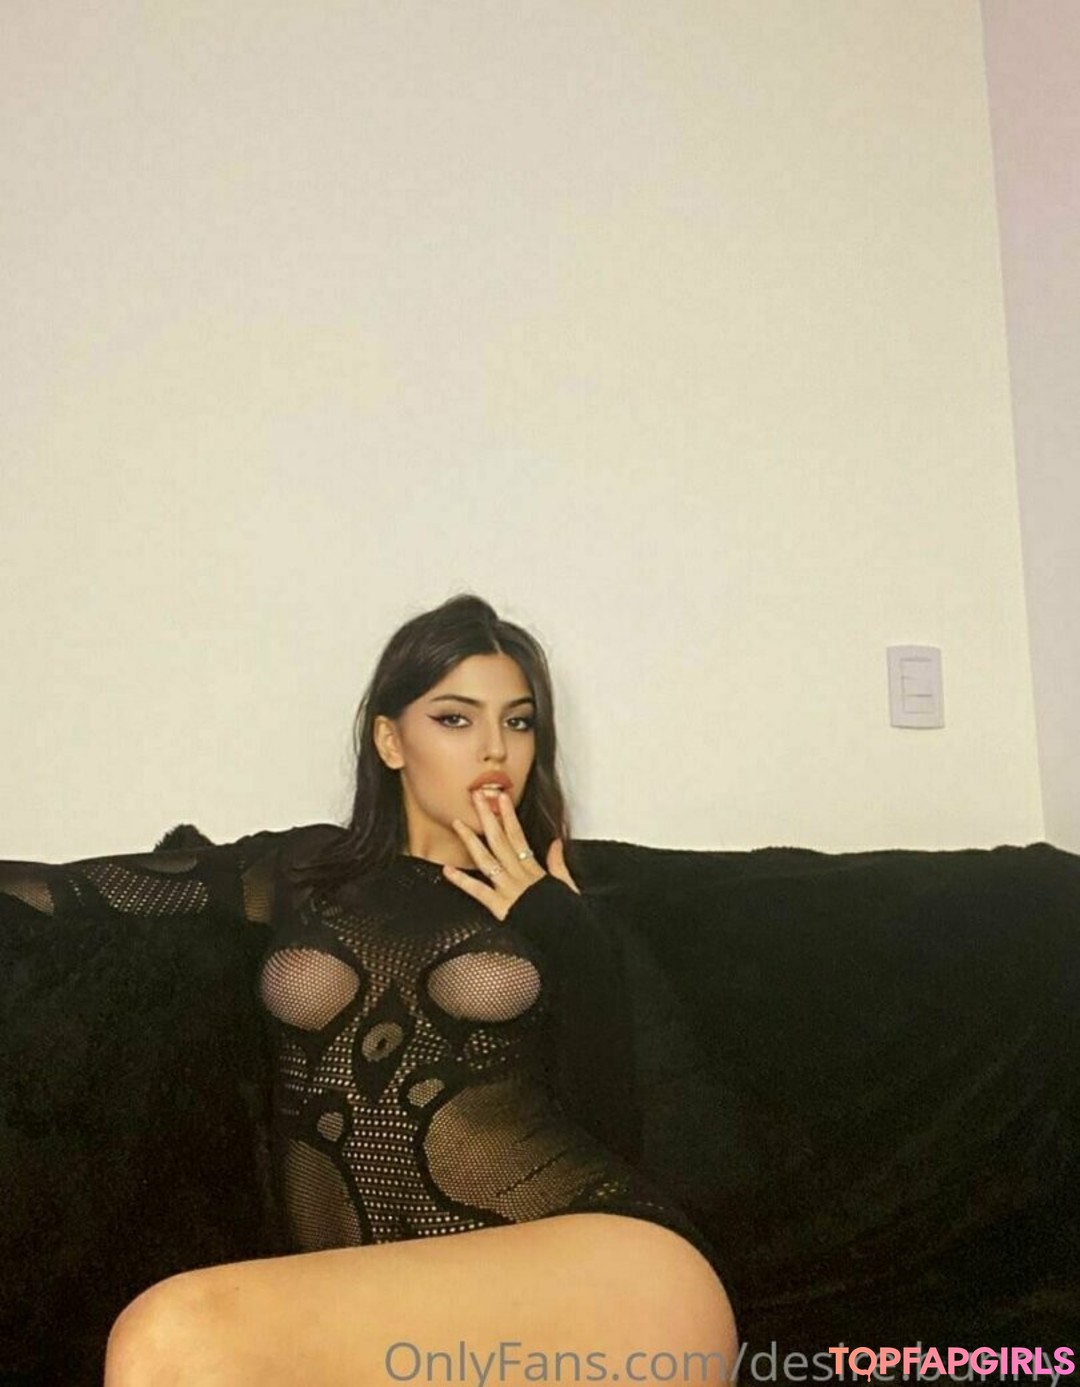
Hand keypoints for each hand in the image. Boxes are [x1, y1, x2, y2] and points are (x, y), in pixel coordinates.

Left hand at [443, 788, 580, 920]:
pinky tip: (447, 870)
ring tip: (457, 823)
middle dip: (488, 817)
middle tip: (476, 797)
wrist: (570, 938)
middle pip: (501, 840)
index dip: (509, 816)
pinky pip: (479, 892)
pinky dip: (462, 882)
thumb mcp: (566, 885)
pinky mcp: (502, 908)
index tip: (501, 798)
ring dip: (470, 841)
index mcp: (534, 870)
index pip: (519, 836)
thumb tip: (556, 842)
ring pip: (487, 860)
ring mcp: (510, 890)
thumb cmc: (567, 915)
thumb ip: (558, 863)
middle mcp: (520, 876)